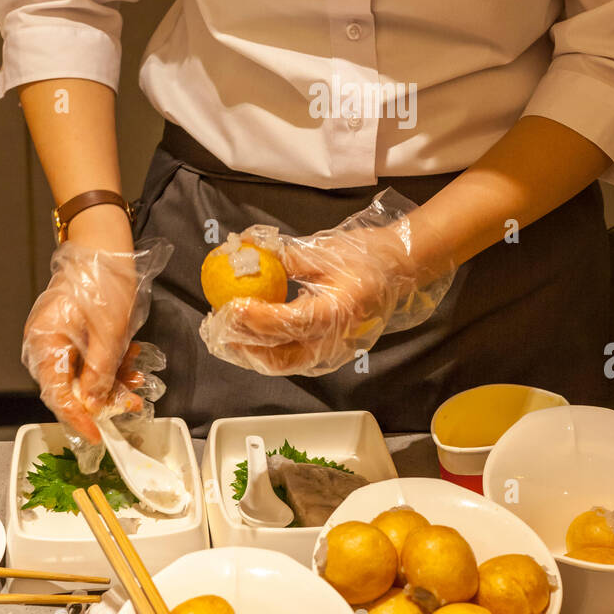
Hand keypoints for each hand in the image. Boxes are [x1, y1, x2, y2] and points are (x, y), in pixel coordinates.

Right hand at [21, 237, 172, 466]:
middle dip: (104, 397)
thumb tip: (95, 402)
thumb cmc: (102, 280)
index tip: (99, 435)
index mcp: (45, 343)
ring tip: (139, 379)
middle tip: (133, 402)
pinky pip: (90, 355)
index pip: (57, 395)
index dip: (79, 418)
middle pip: (71, 386)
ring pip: (85, 372)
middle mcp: (46, 343)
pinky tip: (133, 358)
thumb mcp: (109, 331)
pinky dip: (111, 361)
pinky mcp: (75, 330)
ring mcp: (60, 336)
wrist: (104, 244)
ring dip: (113, 379)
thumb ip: (100, 371)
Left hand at [199, 190, 456, 376]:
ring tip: (221, 333)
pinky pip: (288, 359)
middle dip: (242, 344)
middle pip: (280, 357)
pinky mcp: (326, 352)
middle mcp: (335, 339)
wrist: (398, 271)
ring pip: (281, 364)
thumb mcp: (324, 249)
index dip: (256, 319)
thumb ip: (285, 257)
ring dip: (247, 353)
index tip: (230, 306)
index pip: (290, 323)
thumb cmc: (364, 256)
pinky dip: (262, 351)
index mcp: (339, 311)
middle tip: (215, 325)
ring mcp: (332, 352)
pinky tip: (243, 335)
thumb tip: (244, 252)